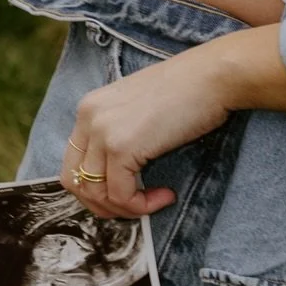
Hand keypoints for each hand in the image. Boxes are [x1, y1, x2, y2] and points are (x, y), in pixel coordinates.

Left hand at [61, 27, 285, 217]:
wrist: (212, 77)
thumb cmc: (189, 93)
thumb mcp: (141, 112)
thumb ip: (123, 135)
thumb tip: (122, 176)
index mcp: (90, 108)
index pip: (73, 163)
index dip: (96, 189)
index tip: (128, 194)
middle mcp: (88, 118)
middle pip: (75, 182)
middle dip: (104, 205)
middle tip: (136, 208)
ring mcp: (102, 131)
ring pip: (96, 192)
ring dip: (125, 208)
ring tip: (155, 201)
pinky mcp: (122, 146)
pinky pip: (121, 195)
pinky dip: (142, 205)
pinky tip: (166, 195)